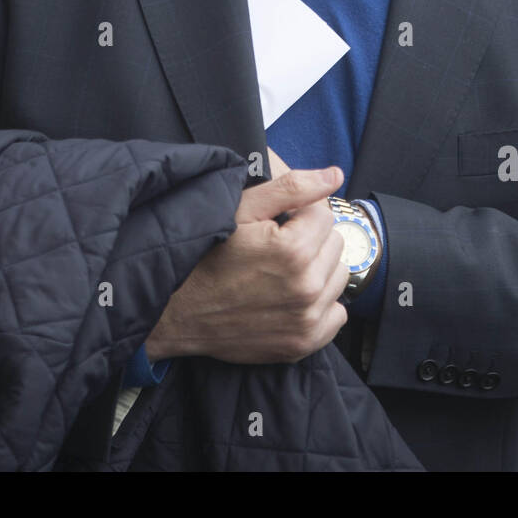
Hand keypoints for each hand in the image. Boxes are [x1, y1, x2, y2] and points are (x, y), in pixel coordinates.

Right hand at [144, 163, 349, 364]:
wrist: (179, 312)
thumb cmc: (207, 255)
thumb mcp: (242, 210)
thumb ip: (292, 187)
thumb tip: (334, 175)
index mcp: (294, 250)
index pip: (324, 213)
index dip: (298, 215)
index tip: (276, 226)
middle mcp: (307, 287)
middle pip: (335, 243)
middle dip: (311, 239)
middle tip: (276, 248)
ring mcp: (307, 319)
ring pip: (338, 275)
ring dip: (318, 269)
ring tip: (283, 272)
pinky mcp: (305, 342)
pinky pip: (337, 313)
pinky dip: (320, 303)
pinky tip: (291, 297)